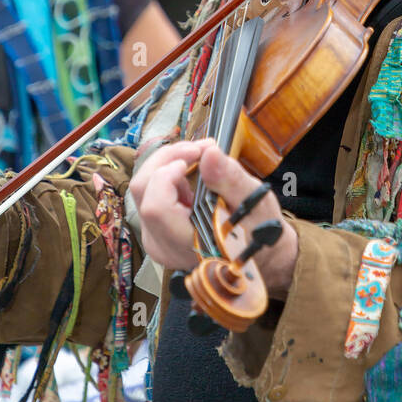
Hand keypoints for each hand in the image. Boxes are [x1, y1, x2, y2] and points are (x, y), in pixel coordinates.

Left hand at [130, 139, 298, 299]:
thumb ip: (230, 180)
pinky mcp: (155, 229)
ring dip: (169, 164)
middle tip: (199, 148)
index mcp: (184, 244)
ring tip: (200, 159)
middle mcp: (161, 243)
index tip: (197, 155)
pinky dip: (168, 175)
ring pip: (143, 188)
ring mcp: (154, 237)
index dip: (169, 173)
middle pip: (143, 190)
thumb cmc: (258, 230)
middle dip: (169, 158)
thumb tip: (209, 154)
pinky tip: (192, 174)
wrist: (258, 253)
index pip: (156, 206)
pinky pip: (150, 194)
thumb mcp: (254, 203)